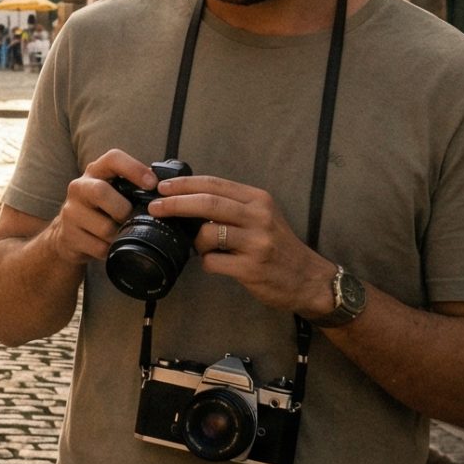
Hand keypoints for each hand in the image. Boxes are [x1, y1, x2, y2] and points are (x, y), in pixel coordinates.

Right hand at [35, 150, 156, 268]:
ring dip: (120, 234)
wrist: (68, 233)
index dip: (134, 169)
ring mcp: (70, 211)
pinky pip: (99, 247)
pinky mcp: (69, 235)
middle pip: (100, 192)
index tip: (152, 184)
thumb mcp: (113, 190)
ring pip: (104, 226)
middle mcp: (79, 187)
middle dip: (123, 209)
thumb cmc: (100, 209)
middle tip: (132, 218)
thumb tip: (167, 189)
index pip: (113, 159)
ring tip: (123, 234)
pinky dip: (111, 250)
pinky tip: (110, 245)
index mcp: (95, 172)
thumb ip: (133, 186)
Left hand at [150, 175, 335, 317]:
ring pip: (206, 234)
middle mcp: (259, 217)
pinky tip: (214, 263)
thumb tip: (189, 199)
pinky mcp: (251, 268)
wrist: (309, 279)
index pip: (214, 184)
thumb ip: (232, 205)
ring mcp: (256, 243)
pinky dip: (206, 262)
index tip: (161, 187)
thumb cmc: (279, 246)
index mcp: (258, 200)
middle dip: (175, 204)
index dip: (184, 184)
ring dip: (193, 240)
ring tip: (198, 245)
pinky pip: (212, 262)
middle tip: (155, 208)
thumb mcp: (263, 215)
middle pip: (207, 203)